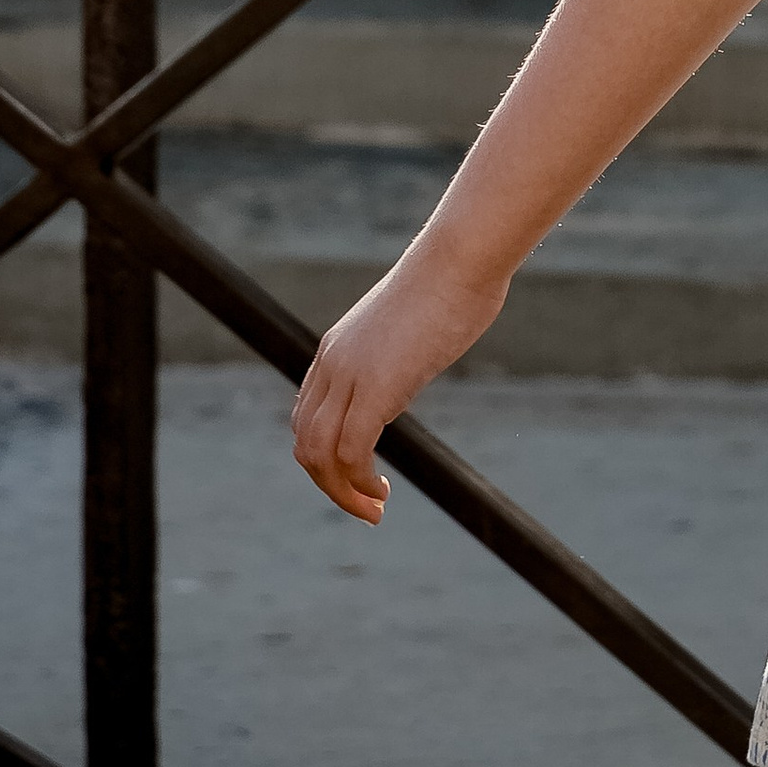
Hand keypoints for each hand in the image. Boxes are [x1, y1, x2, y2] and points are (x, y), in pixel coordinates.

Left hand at [291, 240, 508, 523]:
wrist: (461, 257)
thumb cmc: (452, 281)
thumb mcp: (411, 323)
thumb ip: (401, 348)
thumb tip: (419, 354)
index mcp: (336, 348)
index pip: (307, 417)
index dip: (325, 457)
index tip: (359, 477)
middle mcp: (333, 363)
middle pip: (306, 442)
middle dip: (330, 485)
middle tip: (368, 507)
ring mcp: (351, 375)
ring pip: (319, 454)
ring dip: (342, 493)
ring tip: (375, 509)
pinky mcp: (377, 387)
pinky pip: (351, 452)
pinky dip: (360, 483)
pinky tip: (383, 492)